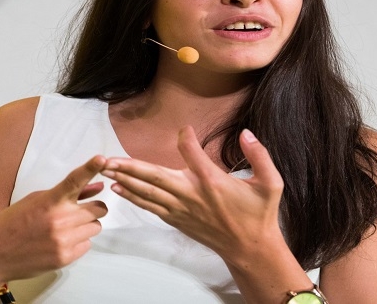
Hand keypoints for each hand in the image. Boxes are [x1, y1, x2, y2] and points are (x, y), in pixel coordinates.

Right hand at [0, 155, 108, 282]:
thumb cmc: (11, 224)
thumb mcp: (35, 201)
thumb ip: (68, 194)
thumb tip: (98, 187)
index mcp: (49, 202)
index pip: (74, 181)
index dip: (90, 168)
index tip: (101, 159)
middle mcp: (60, 220)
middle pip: (98, 209)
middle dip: (91, 208)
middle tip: (77, 211)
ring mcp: (64, 241)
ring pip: (95, 227)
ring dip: (85, 226)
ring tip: (65, 228)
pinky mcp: (65, 258)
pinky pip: (87, 245)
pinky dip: (78, 242)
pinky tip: (60, 242)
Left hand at [102, 127, 283, 258]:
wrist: (249, 247)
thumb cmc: (259, 213)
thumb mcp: (271, 183)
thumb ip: (260, 156)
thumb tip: (247, 133)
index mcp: (213, 182)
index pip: (193, 154)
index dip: (187, 139)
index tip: (184, 129)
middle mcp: (192, 195)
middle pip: (156, 177)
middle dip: (130, 167)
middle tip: (107, 159)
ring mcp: (182, 209)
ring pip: (148, 193)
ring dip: (125, 180)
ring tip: (105, 170)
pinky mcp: (177, 219)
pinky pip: (151, 207)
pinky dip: (133, 198)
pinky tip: (119, 189)